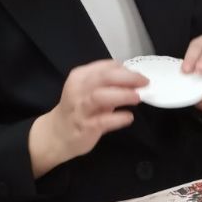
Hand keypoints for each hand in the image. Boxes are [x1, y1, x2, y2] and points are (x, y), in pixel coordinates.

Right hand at [29, 60, 146, 177]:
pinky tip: (128, 117)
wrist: (56, 135)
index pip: (105, 67)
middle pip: (104, 77)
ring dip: (122, 95)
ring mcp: (80, 108)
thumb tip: (133, 78)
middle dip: (128, 78)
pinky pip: (103, 121)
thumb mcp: (88, 90)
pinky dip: (118, 118)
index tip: (139, 76)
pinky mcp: (85, 127)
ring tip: (137, 98)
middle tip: (144, 83)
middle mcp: (78, 89)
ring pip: (101, 96)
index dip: (126, 70)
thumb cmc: (78, 110)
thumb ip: (107, 83)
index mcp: (80, 76)